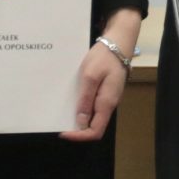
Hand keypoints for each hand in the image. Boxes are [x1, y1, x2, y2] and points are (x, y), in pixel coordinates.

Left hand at [64, 9, 141, 140]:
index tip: (63, 132)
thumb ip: (85, 100)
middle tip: (60, 121)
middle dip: (77, 128)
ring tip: (63, 110)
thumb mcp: (90, 76)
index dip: (79, 136)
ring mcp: (108, 98)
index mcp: (107, 103)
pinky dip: (82, 106)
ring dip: (78, 116)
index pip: (95, 131)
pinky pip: (94, 105)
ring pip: (93, 116)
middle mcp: (109, 104)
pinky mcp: (106, 91)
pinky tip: (72, 98)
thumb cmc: (104, 57)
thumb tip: (81, 122)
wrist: (118, 42)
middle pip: (94, 126)